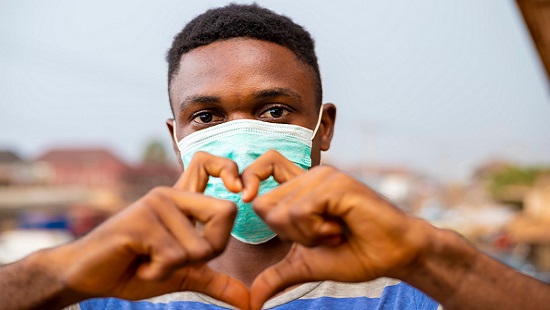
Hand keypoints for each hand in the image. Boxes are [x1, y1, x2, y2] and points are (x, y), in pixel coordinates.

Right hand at [50, 151, 249, 308]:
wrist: (87, 277)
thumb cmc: (133, 270)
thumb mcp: (182, 275)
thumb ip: (214, 281)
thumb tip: (247, 300)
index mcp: (182, 201)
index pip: (209, 163)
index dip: (231, 171)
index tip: (239, 191)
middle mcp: (170, 196)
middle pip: (225, 212)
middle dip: (209, 250)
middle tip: (177, 258)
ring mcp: (154, 204)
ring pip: (198, 246)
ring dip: (175, 267)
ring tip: (149, 261)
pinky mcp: (140, 221)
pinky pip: (172, 256)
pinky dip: (158, 272)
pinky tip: (138, 264)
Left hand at [241, 153, 429, 309]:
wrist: (394, 255)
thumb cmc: (356, 255)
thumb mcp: (307, 265)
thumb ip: (278, 274)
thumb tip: (252, 300)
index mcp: (303, 189)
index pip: (266, 163)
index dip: (250, 177)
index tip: (246, 197)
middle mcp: (311, 177)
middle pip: (264, 204)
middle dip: (288, 234)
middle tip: (321, 235)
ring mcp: (324, 177)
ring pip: (282, 211)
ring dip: (306, 235)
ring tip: (334, 232)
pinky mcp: (335, 184)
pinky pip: (301, 211)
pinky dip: (317, 231)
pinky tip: (339, 229)